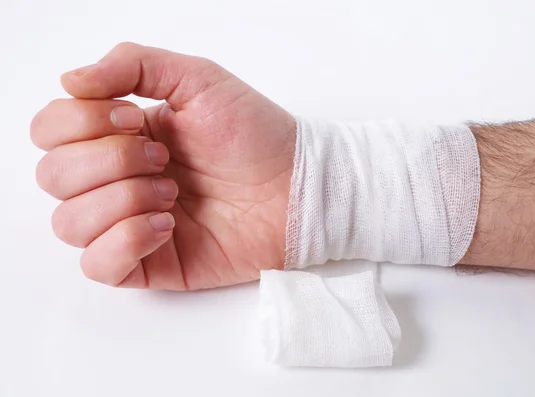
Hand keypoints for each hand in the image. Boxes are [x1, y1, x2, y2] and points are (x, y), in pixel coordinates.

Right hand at [32, 43, 295, 289]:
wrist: (294, 187)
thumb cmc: (255, 135)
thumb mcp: (197, 79)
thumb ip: (133, 65)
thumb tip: (69, 81)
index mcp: (120, 135)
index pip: (50, 131)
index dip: (80, 124)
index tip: (134, 119)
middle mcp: (117, 178)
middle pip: (53, 177)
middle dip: (109, 162)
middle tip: (165, 160)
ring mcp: (128, 222)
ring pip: (68, 223)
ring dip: (121, 201)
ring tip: (173, 195)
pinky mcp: (149, 262)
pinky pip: (98, 265)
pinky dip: (125, 241)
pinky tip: (167, 226)